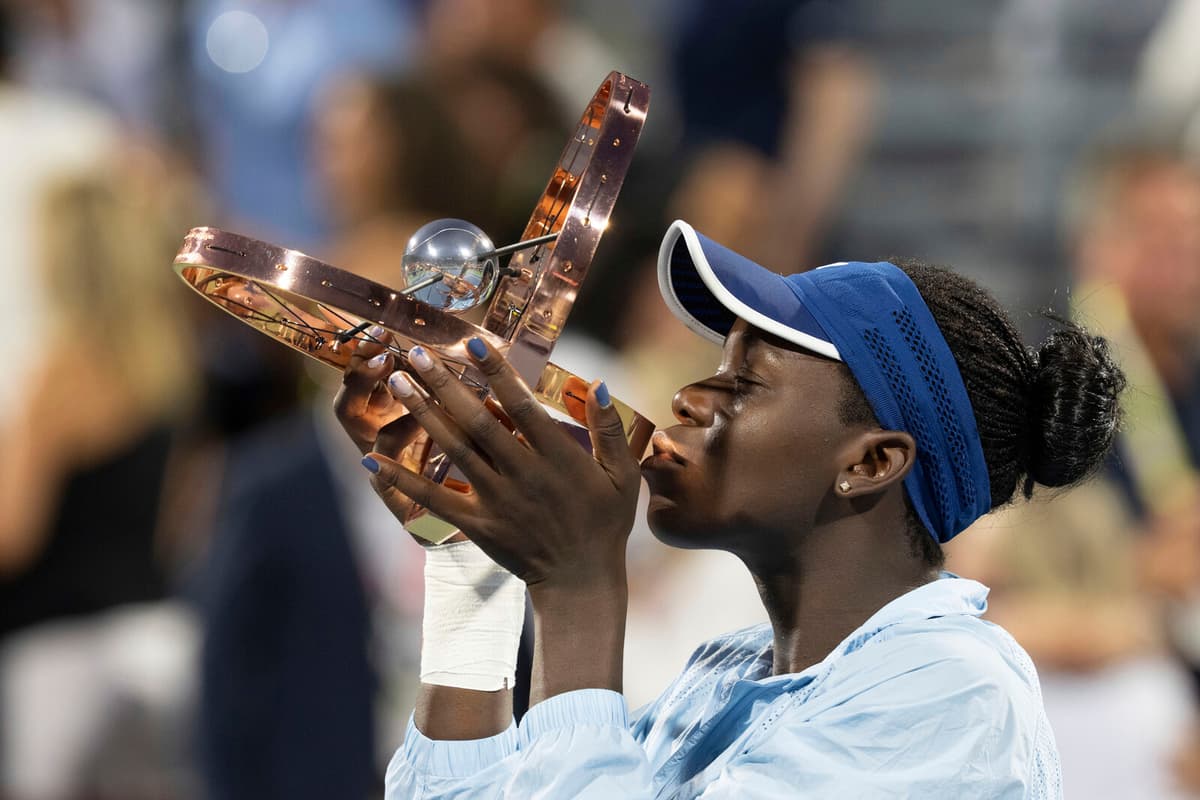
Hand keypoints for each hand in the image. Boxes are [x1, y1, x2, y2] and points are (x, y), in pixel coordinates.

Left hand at [361, 337, 640, 590]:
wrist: (581, 579)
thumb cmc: (605, 522)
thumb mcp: (623, 475)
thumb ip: (609, 428)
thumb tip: (596, 384)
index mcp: (559, 456)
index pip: (521, 405)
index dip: (497, 373)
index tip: (472, 343)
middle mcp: (523, 474)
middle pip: (477, 422)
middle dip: (445, 384)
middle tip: (415, 353)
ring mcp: (497, 500)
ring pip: (454, 450)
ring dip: (424, 415)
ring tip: (397, 383)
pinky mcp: (477, 524)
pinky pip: (435, 499)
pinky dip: (403, 480)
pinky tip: (373, 460)